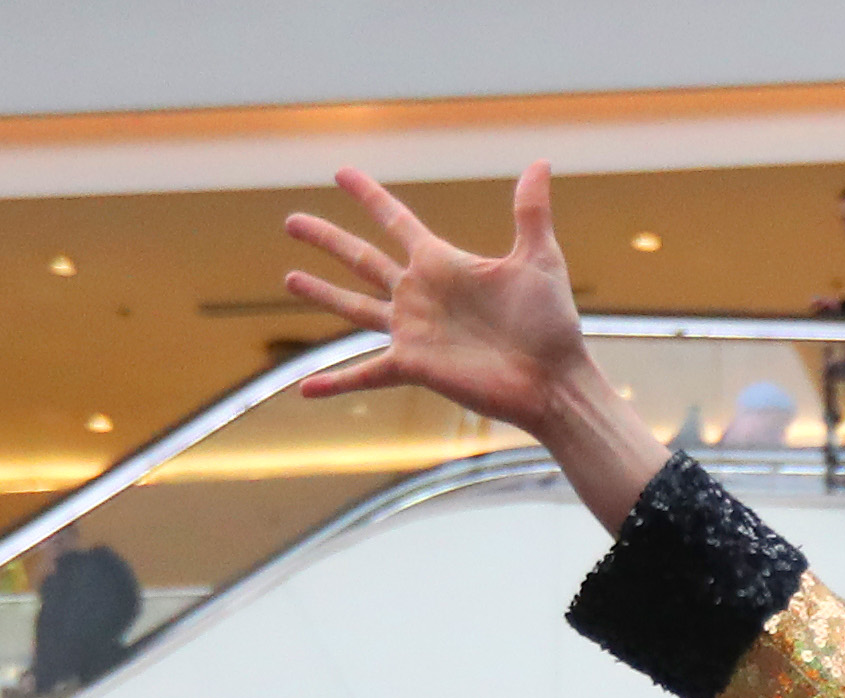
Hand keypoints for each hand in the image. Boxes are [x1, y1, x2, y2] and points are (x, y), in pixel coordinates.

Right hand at [284, 165, 594, 426]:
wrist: (554, 381)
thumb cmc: (551, 324)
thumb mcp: (538, 259)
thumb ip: (530, 211)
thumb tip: (541, 161)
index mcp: (442, 263)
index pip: (396, 220)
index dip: (369, 196)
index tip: (342, 172)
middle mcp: (421, 294)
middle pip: (362, 258)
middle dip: (327, 238)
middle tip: (292, 221)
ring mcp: (413, 331)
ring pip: (354, 308)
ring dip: (322, 294)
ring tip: (290, 278)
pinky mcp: (414, 366)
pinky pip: (365, 373)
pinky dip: (336, 382)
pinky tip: (303, 390)